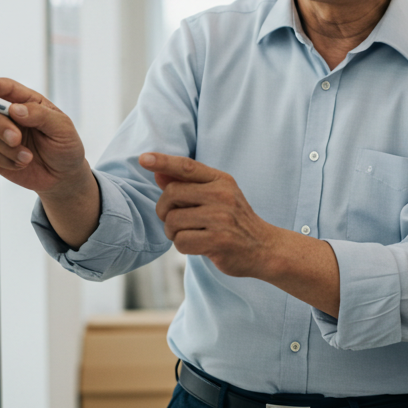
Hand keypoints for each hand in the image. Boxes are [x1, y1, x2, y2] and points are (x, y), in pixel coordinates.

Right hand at [0, 77, 88, 196]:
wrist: (63, 177)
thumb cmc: (65, 148)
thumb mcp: (62, 128)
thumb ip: (40, 115)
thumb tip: (14, 109)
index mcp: (29, 103)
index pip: (6, 88)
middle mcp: (11, 116)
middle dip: (0, 127)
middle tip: (16, 140)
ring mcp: (0, 135)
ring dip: (4, 148)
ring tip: (27, 157)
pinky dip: (2, 160)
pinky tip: (20, 164)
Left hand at [143, 152, 279, 277]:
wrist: (264, 248)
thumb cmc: (234, 221)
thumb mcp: (217, 196)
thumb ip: (188, 185)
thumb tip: (158, 173)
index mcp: (221, 180)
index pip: (186, 166)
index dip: (163, 161)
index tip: (143, 159)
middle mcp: (222, 195)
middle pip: (171, 194)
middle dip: (164, 210)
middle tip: (174, 220)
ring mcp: (221, 218)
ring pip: (173, 221)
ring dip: (173, 232)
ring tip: (189, 234)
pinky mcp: (218, 241)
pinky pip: (181, 242)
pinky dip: (183, 246)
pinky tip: (197, 246)